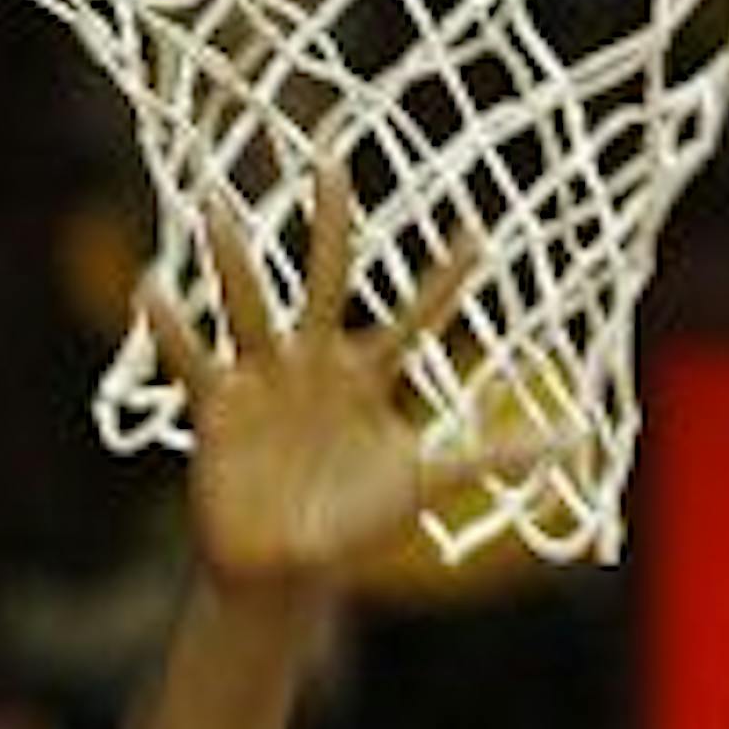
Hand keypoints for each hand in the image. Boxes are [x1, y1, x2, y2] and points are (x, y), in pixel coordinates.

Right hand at [140, 163, 505, 590]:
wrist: (284, 573)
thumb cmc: (356, 529)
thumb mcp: (428, 484)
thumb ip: (493, 455)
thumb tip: (578, 439)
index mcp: (368, 376)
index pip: (417, 316)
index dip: (447, 279)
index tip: (479, 230)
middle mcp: (315, 361)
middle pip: (326, 277)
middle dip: (330, 221)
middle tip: (330, 154)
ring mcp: (263, 377)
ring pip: (249, 305)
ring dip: (231, 261)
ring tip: (216, 208)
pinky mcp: (217, 404)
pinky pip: (192, 360)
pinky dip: (173, 329)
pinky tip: (151, 288)